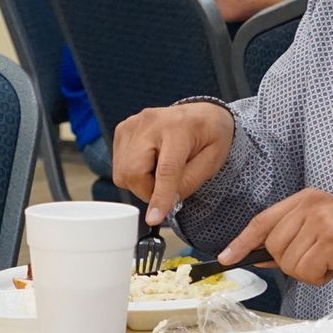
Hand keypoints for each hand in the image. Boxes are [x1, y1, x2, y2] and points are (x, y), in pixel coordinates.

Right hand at [111, 102, 235, 224]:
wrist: (200, 113)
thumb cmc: (209, 136)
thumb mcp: (212, 161)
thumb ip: (189, 183)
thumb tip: (165, 203)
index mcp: (179, 128)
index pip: (166, 169)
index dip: (159, 197)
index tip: (154, 219)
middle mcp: (151, 122)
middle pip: (135, 172)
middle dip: (149, 191)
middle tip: (168, 187)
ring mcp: (133, 124)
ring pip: (123, 173)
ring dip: (141, 183)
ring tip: (160, 172)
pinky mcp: (122, 130)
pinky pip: (120, 166)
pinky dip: (133, 173)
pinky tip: (150, 163)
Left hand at [220, 189, 332, 288]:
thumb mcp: (320, 232)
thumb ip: (288, 240)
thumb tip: (254, 254)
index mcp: (306, 198)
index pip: (263, 220)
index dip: (242, 241)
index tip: (226, 257)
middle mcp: (311, 205)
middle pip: (273, 246)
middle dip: (290, 262)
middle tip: (318, 259)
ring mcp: (321, 221)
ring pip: (288, 262)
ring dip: (307, 272)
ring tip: (330, 262)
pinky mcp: (331, 240)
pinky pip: (305, 271)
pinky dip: (318, 278)